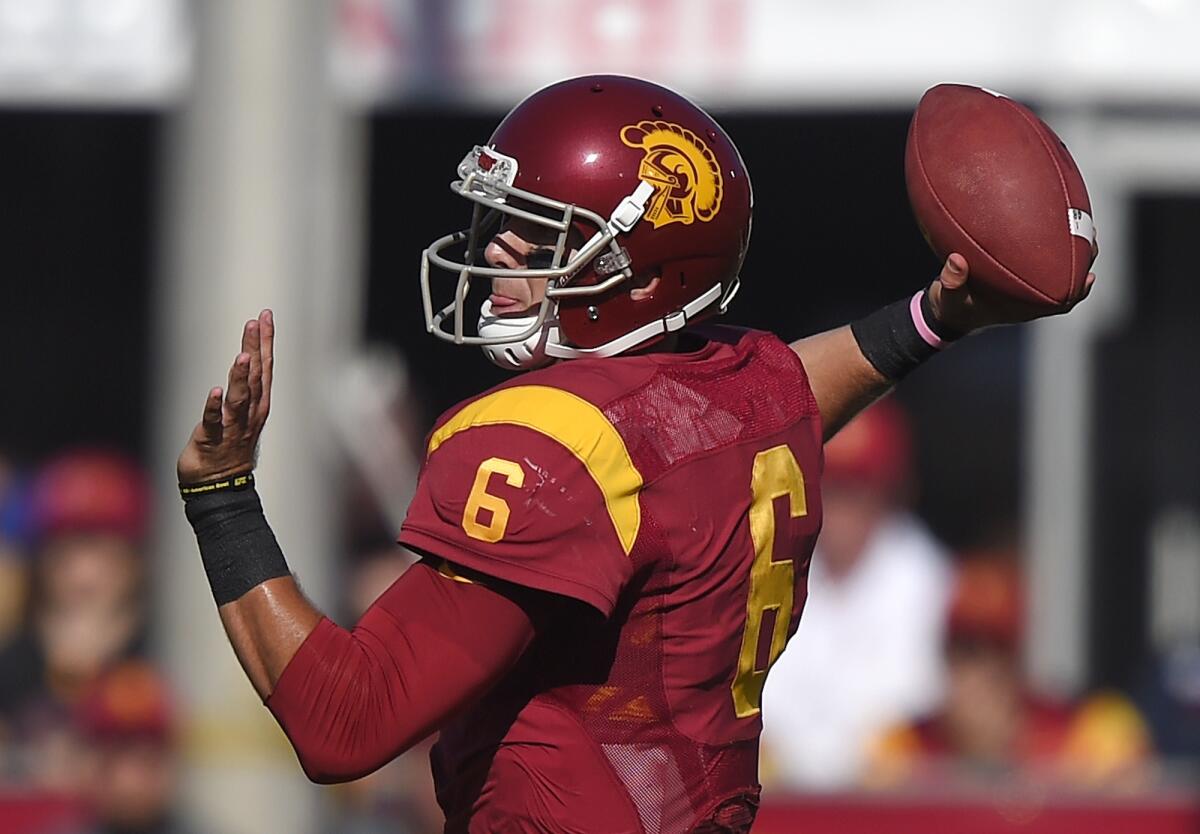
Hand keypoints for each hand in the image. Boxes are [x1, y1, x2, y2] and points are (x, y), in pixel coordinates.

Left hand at [177, 310, 274, 484]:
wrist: (220, 485)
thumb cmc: (230, 446)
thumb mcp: (244, 413)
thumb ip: (247, 387)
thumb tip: (251, 356)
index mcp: (259, 404)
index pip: (266, 366)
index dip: (266, 340)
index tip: (265, 315)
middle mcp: (251, 413)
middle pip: (256, 377)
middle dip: (257, 348)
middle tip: (255, 322)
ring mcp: (234, 427)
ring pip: (240, 398)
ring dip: (242, 377)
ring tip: (243, 356)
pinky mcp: (213, 439)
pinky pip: (215, 422)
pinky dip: (215, 407)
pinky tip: (216, 391)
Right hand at [928, 241, 1097, 334]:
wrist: (945, 311)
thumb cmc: (950, 307)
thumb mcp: (945, 298)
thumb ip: (949, 282)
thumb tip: (956, 260)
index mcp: (1020, 308)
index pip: (1057, 304)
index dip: (1077, 292)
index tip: (1089, 276)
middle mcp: (1028, 298)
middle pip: (1065, 283)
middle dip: (1081, 263)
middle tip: (1091, 240)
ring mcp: (1024, 287)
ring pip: (1056, 270)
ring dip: (1070, 252)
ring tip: (1082, 227)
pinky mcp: (1015, 276)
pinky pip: (1037, 260)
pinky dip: (1046, 244)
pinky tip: (1050, 220)